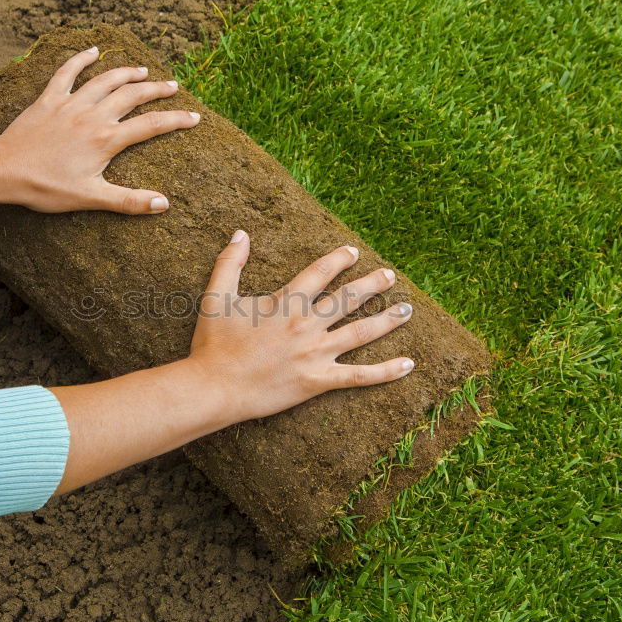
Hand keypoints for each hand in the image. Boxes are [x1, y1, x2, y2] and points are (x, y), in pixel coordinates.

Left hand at [0, 45, 199, 213]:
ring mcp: (70, 104)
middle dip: (156, 90)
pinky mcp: (49, 99)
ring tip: (143, 70)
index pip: (150, 126)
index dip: (176, 120)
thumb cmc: (46, 188)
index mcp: (106, 139)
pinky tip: (92, 51)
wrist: (3, 170)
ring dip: (126, 72)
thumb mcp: (91, 199)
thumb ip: (129, 201)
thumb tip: (162, 204)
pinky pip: (67, 72)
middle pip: (132, 95)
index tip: (194, 117)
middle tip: (173, 87)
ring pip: (105, 80)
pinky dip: (81, 58)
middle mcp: (92, 116)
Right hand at [187, 230, 414, 422]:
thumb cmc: (213, 344)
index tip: (353, 252)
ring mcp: (315, 354)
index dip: (338, 260)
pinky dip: (386, 371)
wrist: (215, 387)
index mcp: (285, 302)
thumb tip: (241, 233)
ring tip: (407, 310)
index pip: (320, 273)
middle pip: (349, 299)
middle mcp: (306, 325)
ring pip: (361, 333)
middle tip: (390, 276)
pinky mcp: (318, 381)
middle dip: (373, 285)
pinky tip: (408, 364)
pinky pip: (359, 376)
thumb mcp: (216, 297)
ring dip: (387, 320)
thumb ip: (229, 262)